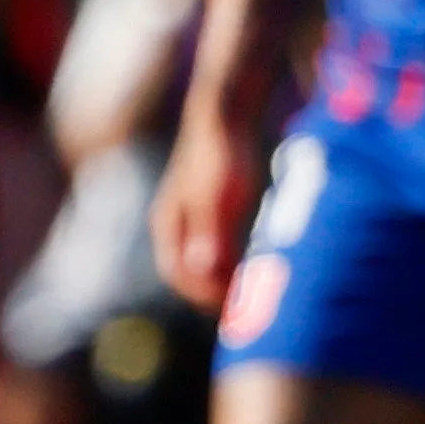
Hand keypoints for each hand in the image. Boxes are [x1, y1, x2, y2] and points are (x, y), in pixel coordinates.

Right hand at [148, 105, 262, 312]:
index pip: (178, 273)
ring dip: (222, 279)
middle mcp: (174, 221)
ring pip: (202, 259)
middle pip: (187, 270)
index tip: (234, 309)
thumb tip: (204, 269)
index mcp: (168, 223)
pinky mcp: (209, 205)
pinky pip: (215, 245)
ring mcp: (190, 213)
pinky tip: (256, 264)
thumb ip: (210, 234)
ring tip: (252, 294)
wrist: (227, 111)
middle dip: (211, 293)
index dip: (204, 295)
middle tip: (244, 312)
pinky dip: (231, 260)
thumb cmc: (221, 154)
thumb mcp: (217, 197)